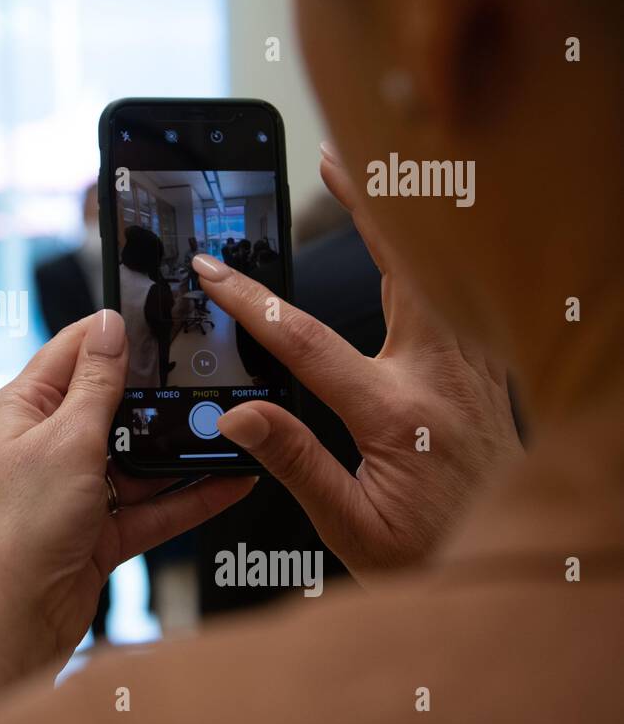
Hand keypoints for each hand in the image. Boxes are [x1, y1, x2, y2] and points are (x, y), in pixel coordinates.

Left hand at [0, 312, 256, 723]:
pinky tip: (229, 482)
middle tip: (214, 377)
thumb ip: (95, 384)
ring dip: (181, 451)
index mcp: (22, 410)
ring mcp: (71, 493)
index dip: (116, 333)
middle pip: (113, 406)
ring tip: (233, 431)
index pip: (73, 352)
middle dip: (159, 397)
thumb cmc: (12, 531)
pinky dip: (187, 498)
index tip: (164, 317)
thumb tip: (107, 325)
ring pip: (138, 461)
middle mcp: (44, 447)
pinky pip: (150, 509)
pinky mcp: (95, 535)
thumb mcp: (64, 441)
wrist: (2, 630)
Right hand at [192, 147, 522, 578]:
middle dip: (367, 204)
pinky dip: (440, 255)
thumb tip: (238, 415)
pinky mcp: (488, 374)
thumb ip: (295, 462)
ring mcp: (473, 370)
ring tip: (373, 177)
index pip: (307, 341)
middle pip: (403, 267)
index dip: (252, 302)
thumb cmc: (432, 554)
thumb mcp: (351, 528)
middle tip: (334, 157)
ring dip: (406, 220)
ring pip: (442, 270)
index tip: (213, 273)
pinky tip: (422, 241)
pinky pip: (465, 295)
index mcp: (397, 415)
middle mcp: (442, 377)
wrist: (510, 567)